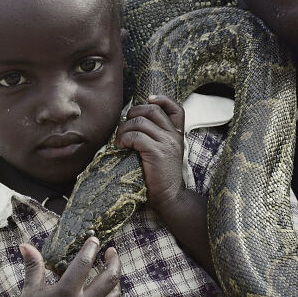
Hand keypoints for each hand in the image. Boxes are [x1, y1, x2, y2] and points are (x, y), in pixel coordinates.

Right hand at [13, 237, 121, 296]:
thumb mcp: (31, 289)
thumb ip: (33, 265)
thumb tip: (25, 245)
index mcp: (66, 292)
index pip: (85, 263)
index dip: (91, 248)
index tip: (94, 239)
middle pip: (110, 277)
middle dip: (114, 260)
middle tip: (111, 251)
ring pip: (115, 294)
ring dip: (115, 279)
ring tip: (111, 269)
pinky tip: (104, 289)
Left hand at [115, 94, 186, 216]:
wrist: (169, 197)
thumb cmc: (161, 176)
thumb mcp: (165, 153)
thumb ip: (158, 137)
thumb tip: (135, 122)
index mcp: (178, 135)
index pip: (177, 108)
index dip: (162, 99)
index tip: (149, 99)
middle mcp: (174, 136)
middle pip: (153, 110)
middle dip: (134, 113)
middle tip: (125, 126)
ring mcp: (166, 143)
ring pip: (140, 122)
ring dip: (124, 129)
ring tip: (119, 140)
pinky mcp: (156, 152)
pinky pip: (136, 136)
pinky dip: (124, 139)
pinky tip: (120, 146)